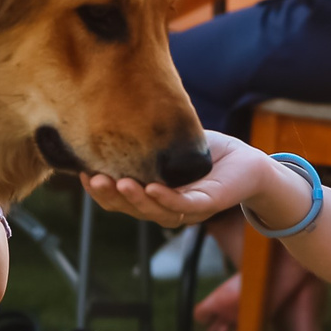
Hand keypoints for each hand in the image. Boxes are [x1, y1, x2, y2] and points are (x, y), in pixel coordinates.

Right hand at [81, 132, 291, 230]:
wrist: (248, 161)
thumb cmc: (208, 156)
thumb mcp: (169, 146)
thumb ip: (144, 142)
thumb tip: (111, 117)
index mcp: (154, 197)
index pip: (121, 200)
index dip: (101, 192)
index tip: (82, 174)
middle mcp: (167, 208)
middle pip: (132, 210)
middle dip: (110, 197)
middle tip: (92, 181)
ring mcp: (187, 210)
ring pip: (155, 212)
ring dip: (134, 200)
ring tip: (117, 183)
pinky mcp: (208, 205)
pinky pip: (183, 206)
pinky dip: (166, 199)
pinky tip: (152, 187)